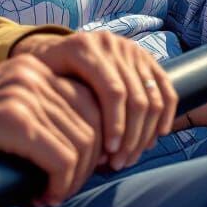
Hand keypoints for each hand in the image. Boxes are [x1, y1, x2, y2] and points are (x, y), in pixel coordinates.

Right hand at [0, 55, 102, 205]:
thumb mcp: (3, 107)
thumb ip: (39, 113)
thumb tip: (85, 147)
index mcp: (32, 67)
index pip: (92, 103)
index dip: (91, 144)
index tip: (70, 172)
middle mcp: (32, 73)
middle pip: (94, 124)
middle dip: (85, 166)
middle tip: (57, 189)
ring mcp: (22, 93)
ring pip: (81, 145)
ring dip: (69, 181)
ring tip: (43, 194)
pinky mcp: (11, 118)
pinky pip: (61, 159)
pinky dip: (56, 186)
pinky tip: (34, 196)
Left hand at [11, 31, 176, 171]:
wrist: (57, 49)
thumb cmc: (46, 72)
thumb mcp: (40, 79)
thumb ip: (52, 100)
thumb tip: (66, 142)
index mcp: (84, 47)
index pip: (113, 92)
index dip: (115, 126)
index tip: (109, 155)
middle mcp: (111, 43)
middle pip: (136, 99)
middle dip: (131, 138)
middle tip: (120, 163)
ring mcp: (131, 49)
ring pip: (153, 99)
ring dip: (146, 134)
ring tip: (130, 157)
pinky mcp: (146, 57)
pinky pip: (165, 90)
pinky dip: (165, 117)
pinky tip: (155, 139)